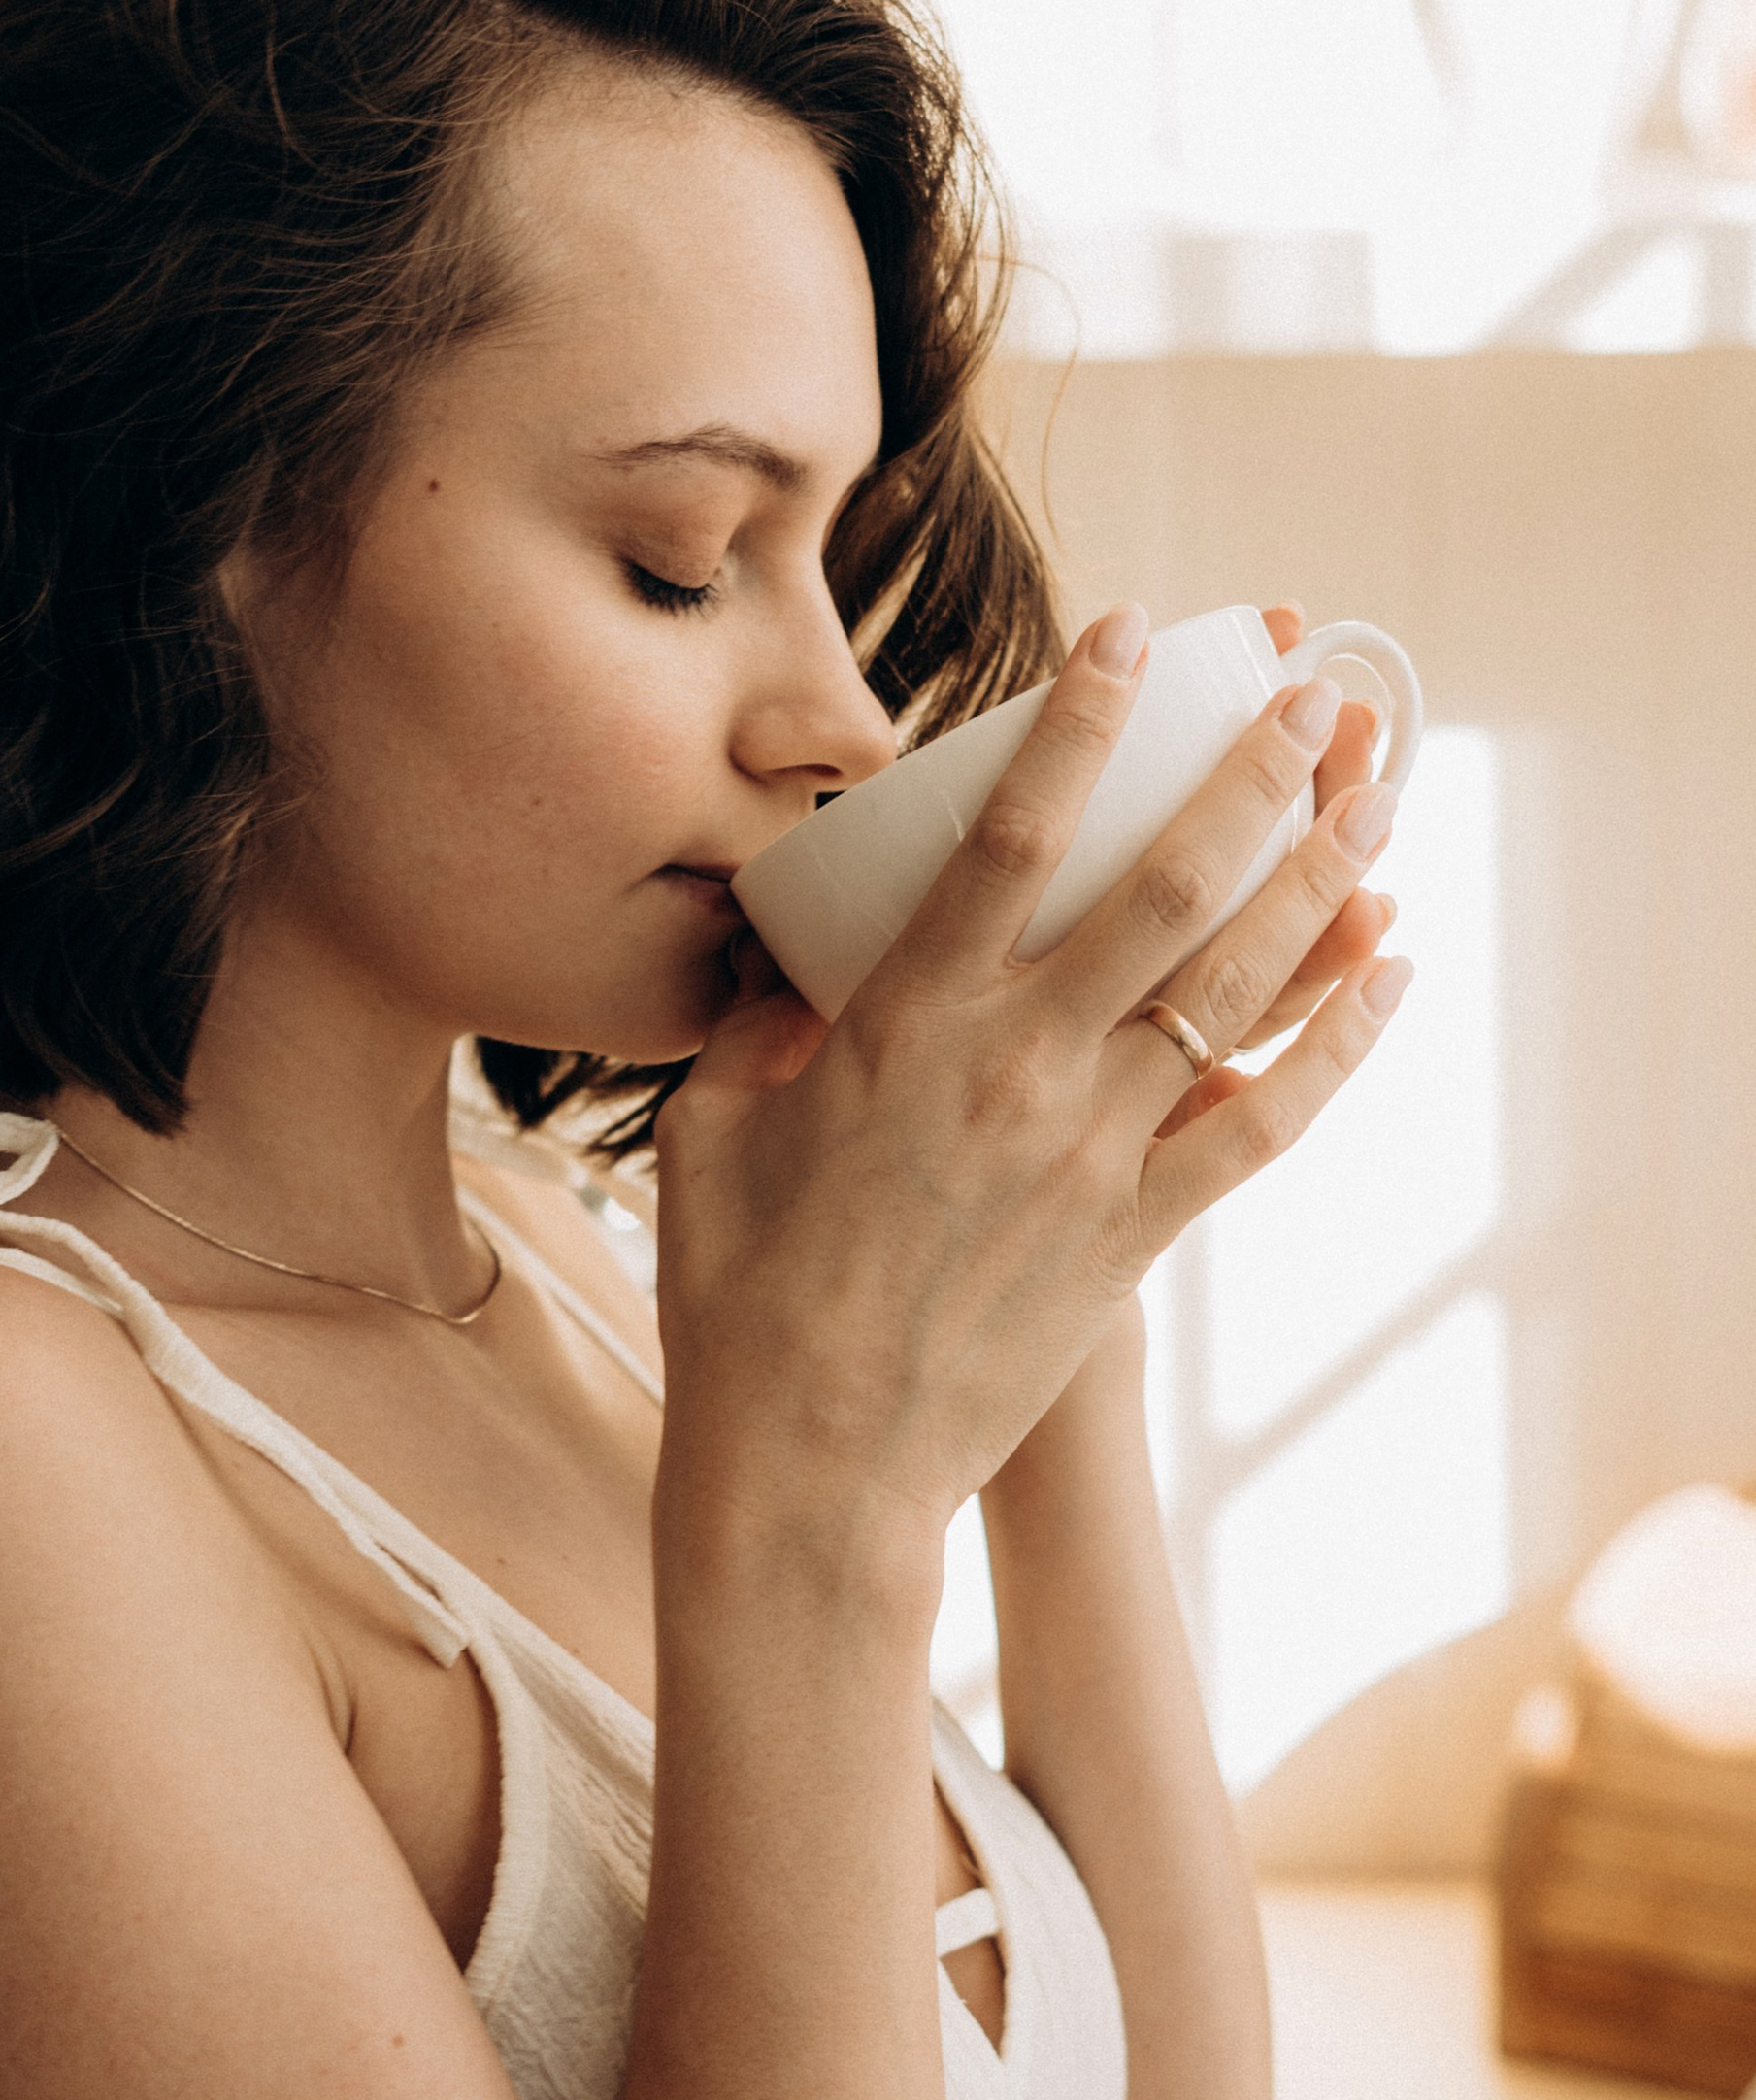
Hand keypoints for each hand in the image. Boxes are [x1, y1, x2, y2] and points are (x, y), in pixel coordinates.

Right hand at [657, 604, 1410, 1546]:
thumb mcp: (709, 1137)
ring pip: (1236, 989)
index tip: (1127, 634)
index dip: (1077, 724)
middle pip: (1167, 888)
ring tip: (1378, 796)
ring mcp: (1089, 1154)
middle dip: (1253, 777)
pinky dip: (1339, 1042)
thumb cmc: (738, 1300)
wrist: (810, 1466)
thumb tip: (789, 972)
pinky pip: (1267, 1123)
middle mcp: (1013, 1071)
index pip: (1009, 838)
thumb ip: (754, 1034)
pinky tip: (1391, 975)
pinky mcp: (1136, 1236)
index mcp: (900, 1028)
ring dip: (1321, 879)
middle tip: (1313, 698)